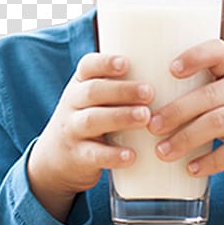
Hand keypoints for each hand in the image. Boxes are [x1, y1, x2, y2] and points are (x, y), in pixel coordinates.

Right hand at [27, 53, 154, 221]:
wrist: (54, 161)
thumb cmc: (88, 119)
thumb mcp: (93, 99)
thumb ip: (119, 85)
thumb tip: (169, 70)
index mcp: (80, 84)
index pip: (87, 66)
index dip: (105, 63)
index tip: (126, 63)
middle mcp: (72, 103)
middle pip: (93, 91)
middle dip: (122, 90)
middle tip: (149, 92)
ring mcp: (72, 130)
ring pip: (92, 120)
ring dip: (121, 117)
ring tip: (145, 117)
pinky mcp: (77, 157)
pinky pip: (93, 155)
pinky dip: (112, 155)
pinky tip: (131, 155)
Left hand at [147, 39, 223, 201]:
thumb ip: (208, 90)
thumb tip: (151, 101)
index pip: (218, 51)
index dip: (194, 56)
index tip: (170, 69)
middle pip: (209, 94)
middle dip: (177, 111)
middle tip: (151, 125)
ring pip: (217, 122)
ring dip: (186, 138)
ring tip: (162, 151)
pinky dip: (209, 161)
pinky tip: (190, 169)